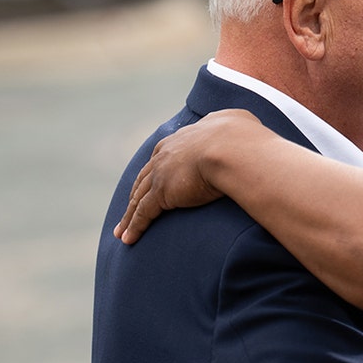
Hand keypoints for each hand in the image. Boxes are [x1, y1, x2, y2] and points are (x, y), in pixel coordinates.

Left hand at [114, 109, 260, 243]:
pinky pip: (143, 213)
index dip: (155, 172)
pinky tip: (128, 239)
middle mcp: (164, 155)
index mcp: (180, 140)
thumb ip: (228, 124)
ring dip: (129, 216)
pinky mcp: (162, 193)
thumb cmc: (240, 136)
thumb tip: (235, 126)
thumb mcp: (233, 122)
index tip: (151, 182)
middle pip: (144, 179)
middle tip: (129, 208)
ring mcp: (160, 174)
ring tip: (121, 231)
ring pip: (138, 199)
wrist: (233, 148)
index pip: (161, 159)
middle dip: (136, 194)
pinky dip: (134, 227)